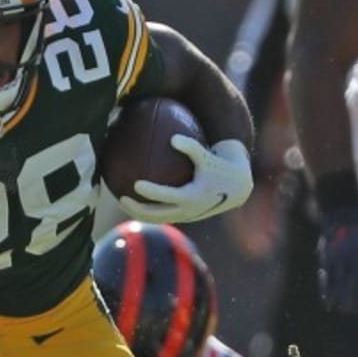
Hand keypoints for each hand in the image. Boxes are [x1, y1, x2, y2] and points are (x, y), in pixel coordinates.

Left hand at [118, 138, 253, 223]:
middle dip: (137, 209)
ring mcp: (185, 217)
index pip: (167, 197)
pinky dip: (148, 210)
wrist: (236, 188)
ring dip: (139, 213)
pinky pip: (162, 215)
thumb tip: (172, 137)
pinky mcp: (183, 217)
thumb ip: (191, 147)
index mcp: (193, 197)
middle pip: (157, 215)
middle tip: (121, 198)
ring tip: (123, 202)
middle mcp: (187, 211)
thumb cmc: (219, 166)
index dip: (151, 192)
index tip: (135, 184)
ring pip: (157, 219)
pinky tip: (135, 199)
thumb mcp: (208, 155)